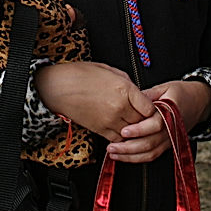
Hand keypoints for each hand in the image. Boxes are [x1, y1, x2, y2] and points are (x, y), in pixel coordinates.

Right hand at [34, 62, 154, 142]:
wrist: (58, 87)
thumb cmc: (81, 75)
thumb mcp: (110, 70)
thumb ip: (128, 84)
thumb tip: (138, 94)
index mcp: (124, 89)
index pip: (150, 108)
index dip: (153, 109)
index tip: (150, 107)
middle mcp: (119, 107)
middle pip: (143, 122)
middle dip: (145, 120)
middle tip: (143, 115)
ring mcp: (110, 121)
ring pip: (132, 133)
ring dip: (134, 129)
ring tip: (132, 122)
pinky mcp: (100, 130)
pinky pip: (118, 139)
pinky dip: (122, 136)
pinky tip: (121, 128)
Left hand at [107, 80, 210, 163]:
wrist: (199, 102)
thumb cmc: (181, 93)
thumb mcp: (165, 87)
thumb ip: (148, 95)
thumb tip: (131, 99)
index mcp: (171, 113)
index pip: (155, 125)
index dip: (139, 129)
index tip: (124, 130)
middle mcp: (171, 130)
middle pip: (150, 143)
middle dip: (129, 147)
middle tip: (112, 146)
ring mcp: (170, 139)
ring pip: (150, 153)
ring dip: (130, 156)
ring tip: (113, 153)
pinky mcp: (167, 145)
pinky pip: (153, 155)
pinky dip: (137, 158)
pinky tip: (124, 156)